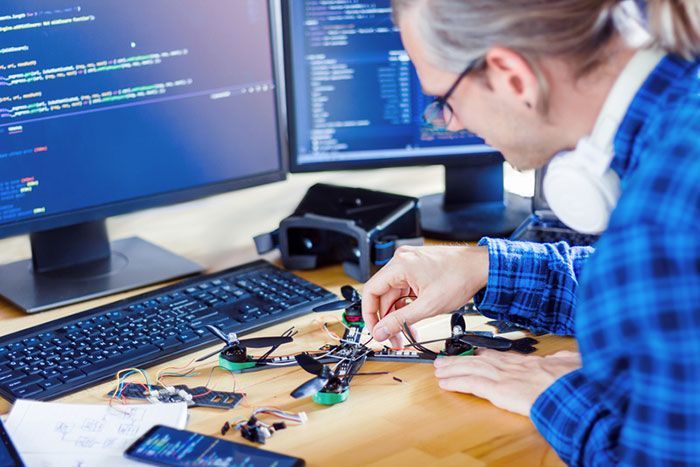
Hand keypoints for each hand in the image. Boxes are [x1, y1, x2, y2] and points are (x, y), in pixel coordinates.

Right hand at [361, 245, 488, 347]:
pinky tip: (414, 320)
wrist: (482, 267)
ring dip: (398, 315)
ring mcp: (410, 264)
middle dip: (388, 319)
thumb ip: (401, 320)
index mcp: (399, 265)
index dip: (370, 314)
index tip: (375, 330)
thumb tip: (381, 331)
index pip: (371, 291)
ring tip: (407, 333)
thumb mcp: (428, 306)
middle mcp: (401, 261)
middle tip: (393, 338)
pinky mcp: (418, 268)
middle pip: (383, 295)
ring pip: (394, 294)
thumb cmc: (460, 277)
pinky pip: (404, 289)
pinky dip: (407, 306)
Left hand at [434, 350, 581, 415]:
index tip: (474, 352)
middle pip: (480, 360)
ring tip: (438, 369)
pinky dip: (457, 382)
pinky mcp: (499, 390)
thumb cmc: (577, 381)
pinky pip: (472, 384)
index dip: (484, 354)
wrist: (575, 392)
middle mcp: (513, 367)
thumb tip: (565, 359)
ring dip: (453, 369)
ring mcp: (505, 377)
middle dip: (460, 360)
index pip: (501, 356)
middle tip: (445, 360)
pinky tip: (445, 383)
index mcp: (529, 363)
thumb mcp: (573, 364)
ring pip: (472, 368)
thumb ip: (563, 362)